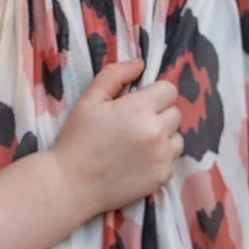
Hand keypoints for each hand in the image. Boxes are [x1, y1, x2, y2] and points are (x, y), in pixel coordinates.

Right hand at [49, 61, 182, 215]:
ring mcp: (162, 156)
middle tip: (135, 124)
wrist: (71, 184)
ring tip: (140, 144)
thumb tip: (139, 64)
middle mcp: (157, 131)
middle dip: (159, 114)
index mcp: (139, 108)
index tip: (139, 103)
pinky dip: (160, 159)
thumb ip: (114, 75)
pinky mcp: (162, 177)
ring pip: (177, 137)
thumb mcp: (88, 100)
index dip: (155, 93)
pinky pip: (172, 161)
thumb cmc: (77, 139)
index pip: (169, 90)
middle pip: (175, 113)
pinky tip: (139, 162)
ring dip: (164, 137)